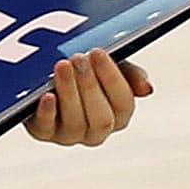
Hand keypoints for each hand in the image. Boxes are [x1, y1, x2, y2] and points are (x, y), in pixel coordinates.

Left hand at [24, 47, 151, 146]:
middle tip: (79, 58)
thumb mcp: (109, 69)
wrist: (44, 81)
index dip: (112, 78)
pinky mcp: (43, 133)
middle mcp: (96, 131)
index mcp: (118, 116)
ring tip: (62, 66)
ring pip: (75, 122)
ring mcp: (70, 135)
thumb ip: (130, 75)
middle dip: (90, 86)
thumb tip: (146, 88)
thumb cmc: (83, 75)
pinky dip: (48, 111)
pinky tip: (48, 95)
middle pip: (101, 117)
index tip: (99, 53)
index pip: (124, 104)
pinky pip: (46, 127)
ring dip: (69, 91)